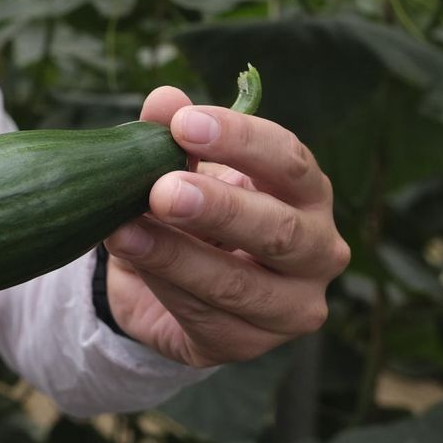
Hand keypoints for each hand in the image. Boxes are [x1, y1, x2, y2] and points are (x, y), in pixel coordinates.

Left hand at [103, 87, 350, 367]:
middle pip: (279, 230)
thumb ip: (173, 133)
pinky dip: (163, 286)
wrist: (172, 278)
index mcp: (307, 192)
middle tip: (163, 190)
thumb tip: (164, 98)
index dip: (239, 140)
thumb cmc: (193, 207)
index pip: (289, 161)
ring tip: (124, 229)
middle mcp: (318, 250)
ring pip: (240, 285)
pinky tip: (129, 261)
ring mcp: (290, 306)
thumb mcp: (179, 165)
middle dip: (218, 208)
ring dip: (176, 256)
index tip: (184, 123)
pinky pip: (206, 318)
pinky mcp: (248, 343)